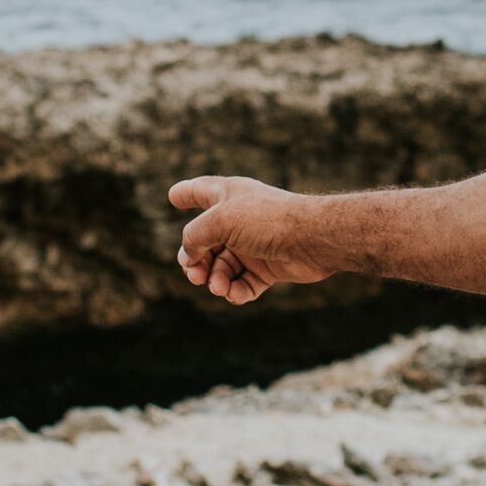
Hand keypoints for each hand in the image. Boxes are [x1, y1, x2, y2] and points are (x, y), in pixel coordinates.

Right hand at [169, 176, 331, 304]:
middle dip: (194, 261)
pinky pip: (243, 284)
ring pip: (221, 268)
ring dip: (215, 280)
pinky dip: (236, 291)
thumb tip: (189, 257)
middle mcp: (238, 220)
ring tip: (218, 287)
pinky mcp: (267, 268)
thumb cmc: (267, 220)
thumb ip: (194, 236)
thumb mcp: (220, 221)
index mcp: (227, 196)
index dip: (185, 193)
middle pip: (204, 242)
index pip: (200, 191)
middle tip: (195, 275)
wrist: (312, 239)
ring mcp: (252, 245)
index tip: (173, 196)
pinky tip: (235, 294)